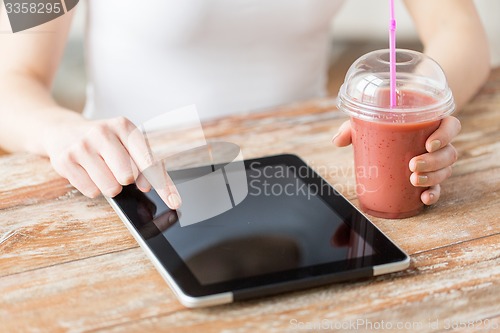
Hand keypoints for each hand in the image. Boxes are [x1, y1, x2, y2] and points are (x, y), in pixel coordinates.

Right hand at [42, 115, 181, 208]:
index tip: (174, 201)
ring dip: (111, 186)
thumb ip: (145, 163)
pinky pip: (91, 191)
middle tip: (120, 171)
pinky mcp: (64, 161)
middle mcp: (103, 132)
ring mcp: (81, 146)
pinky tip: (88, 172)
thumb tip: (150, 186)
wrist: (63, 130)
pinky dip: (94, 188)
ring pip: (110, 187)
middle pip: (128, 176)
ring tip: (103, 170)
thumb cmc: (104, 141)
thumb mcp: (127, 143)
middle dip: (127, 180)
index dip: (161, 183)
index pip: (148, 160)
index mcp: (124, 126)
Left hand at [332, 116, 460, 204]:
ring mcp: (436, 161)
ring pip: (446, 170)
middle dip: (433, 162)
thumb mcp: (370, 121)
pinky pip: (438, 187)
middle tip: (412, 166)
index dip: (445, 135)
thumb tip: (337, 140)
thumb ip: (354, 127)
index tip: (428, 144)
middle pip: (449, 152)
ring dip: (432, 178)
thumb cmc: (384, 122)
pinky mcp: (430, 176)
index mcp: (431, 122)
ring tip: (414, 180)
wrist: (392, 130)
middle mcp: (438, 142)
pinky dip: (433, 194)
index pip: (451, 126)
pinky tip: (424, 199)